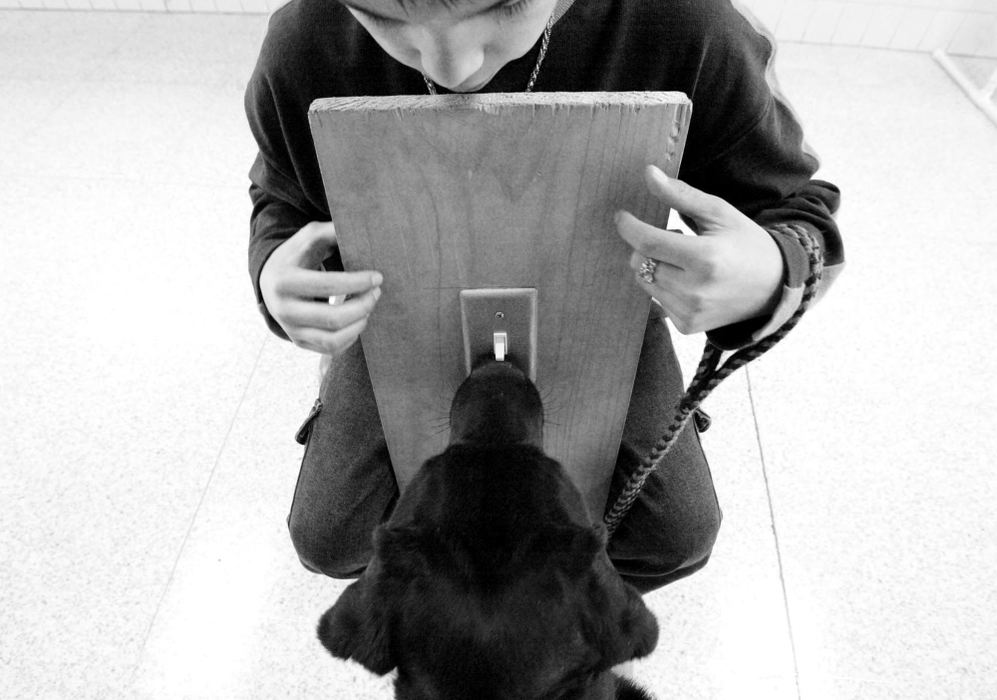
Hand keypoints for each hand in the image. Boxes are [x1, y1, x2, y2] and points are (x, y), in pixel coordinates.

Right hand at [259, 221, 382, 355]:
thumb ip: (331, 232)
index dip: (357, 282)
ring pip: (332, 340)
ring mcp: (290, 330)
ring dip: (359, 324)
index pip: (328, 285)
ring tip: (368, 307)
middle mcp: (283, 310)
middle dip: (363, 306)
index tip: (377, 277)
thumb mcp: (309, 237)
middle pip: (333, 319)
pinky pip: (331, 349)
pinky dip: (351, 336)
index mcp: (284, 281)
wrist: (271, 281)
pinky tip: (358, 319)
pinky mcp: (300, 342)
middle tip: (377, 293)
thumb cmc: (298, 256)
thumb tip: (357, 230)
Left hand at [616, 165, 784, 334]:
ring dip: (654, 265)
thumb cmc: (745, 243)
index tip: (622, 216)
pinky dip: (664, 286)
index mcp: (706, 258)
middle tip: (673, 237)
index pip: (649, 242)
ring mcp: (690, 312)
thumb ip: (681, 195)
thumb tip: (648, 174)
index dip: (629, 227)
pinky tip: (689, 282)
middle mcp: (695, 290)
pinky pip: (656, 300)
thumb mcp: (719, 213)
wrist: (774, 286)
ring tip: (683, 260)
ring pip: (645, 282)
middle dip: (645, 246)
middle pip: (641, 262)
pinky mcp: (687, 326)